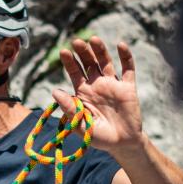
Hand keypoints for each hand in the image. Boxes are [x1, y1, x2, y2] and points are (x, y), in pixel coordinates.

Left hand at [54, 37, 144, 153]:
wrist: (121, 144)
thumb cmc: (98, 137)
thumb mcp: (81, 124)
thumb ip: (70, 108)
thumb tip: (55, 91)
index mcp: (83, 93)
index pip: (74, 72)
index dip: (69, 62)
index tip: (63, 51)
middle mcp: (97, 85)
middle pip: (88, 63)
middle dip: (83, 52)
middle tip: (76, 41)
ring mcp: (112, 84)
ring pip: (105, 62)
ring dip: (100, 50)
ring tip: (93, 39)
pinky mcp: (128, 87)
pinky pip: (128, 69)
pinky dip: (126, 56)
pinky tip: (121, 45)